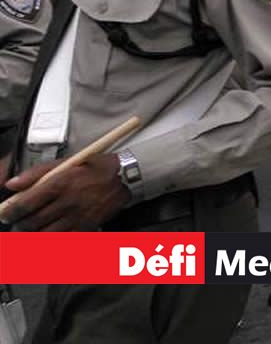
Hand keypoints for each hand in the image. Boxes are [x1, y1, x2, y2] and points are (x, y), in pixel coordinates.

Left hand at [2, 153, 129, 230]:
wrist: (125, 177)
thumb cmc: (95, 167)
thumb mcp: (66, 162)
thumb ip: (36, 173)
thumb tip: (12, 184)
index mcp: (58, 184)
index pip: (25, 204)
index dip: (10, 212)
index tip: (6, 215)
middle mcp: (66, 202)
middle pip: (32, 222)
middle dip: (20, 225)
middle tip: (17, 223)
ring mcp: (77, 217)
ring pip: (45, 234)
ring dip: (33, 234)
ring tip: (31, 231)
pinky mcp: (86, 227)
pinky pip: (64, 239)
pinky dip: (52, 240)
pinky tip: (49, 236)